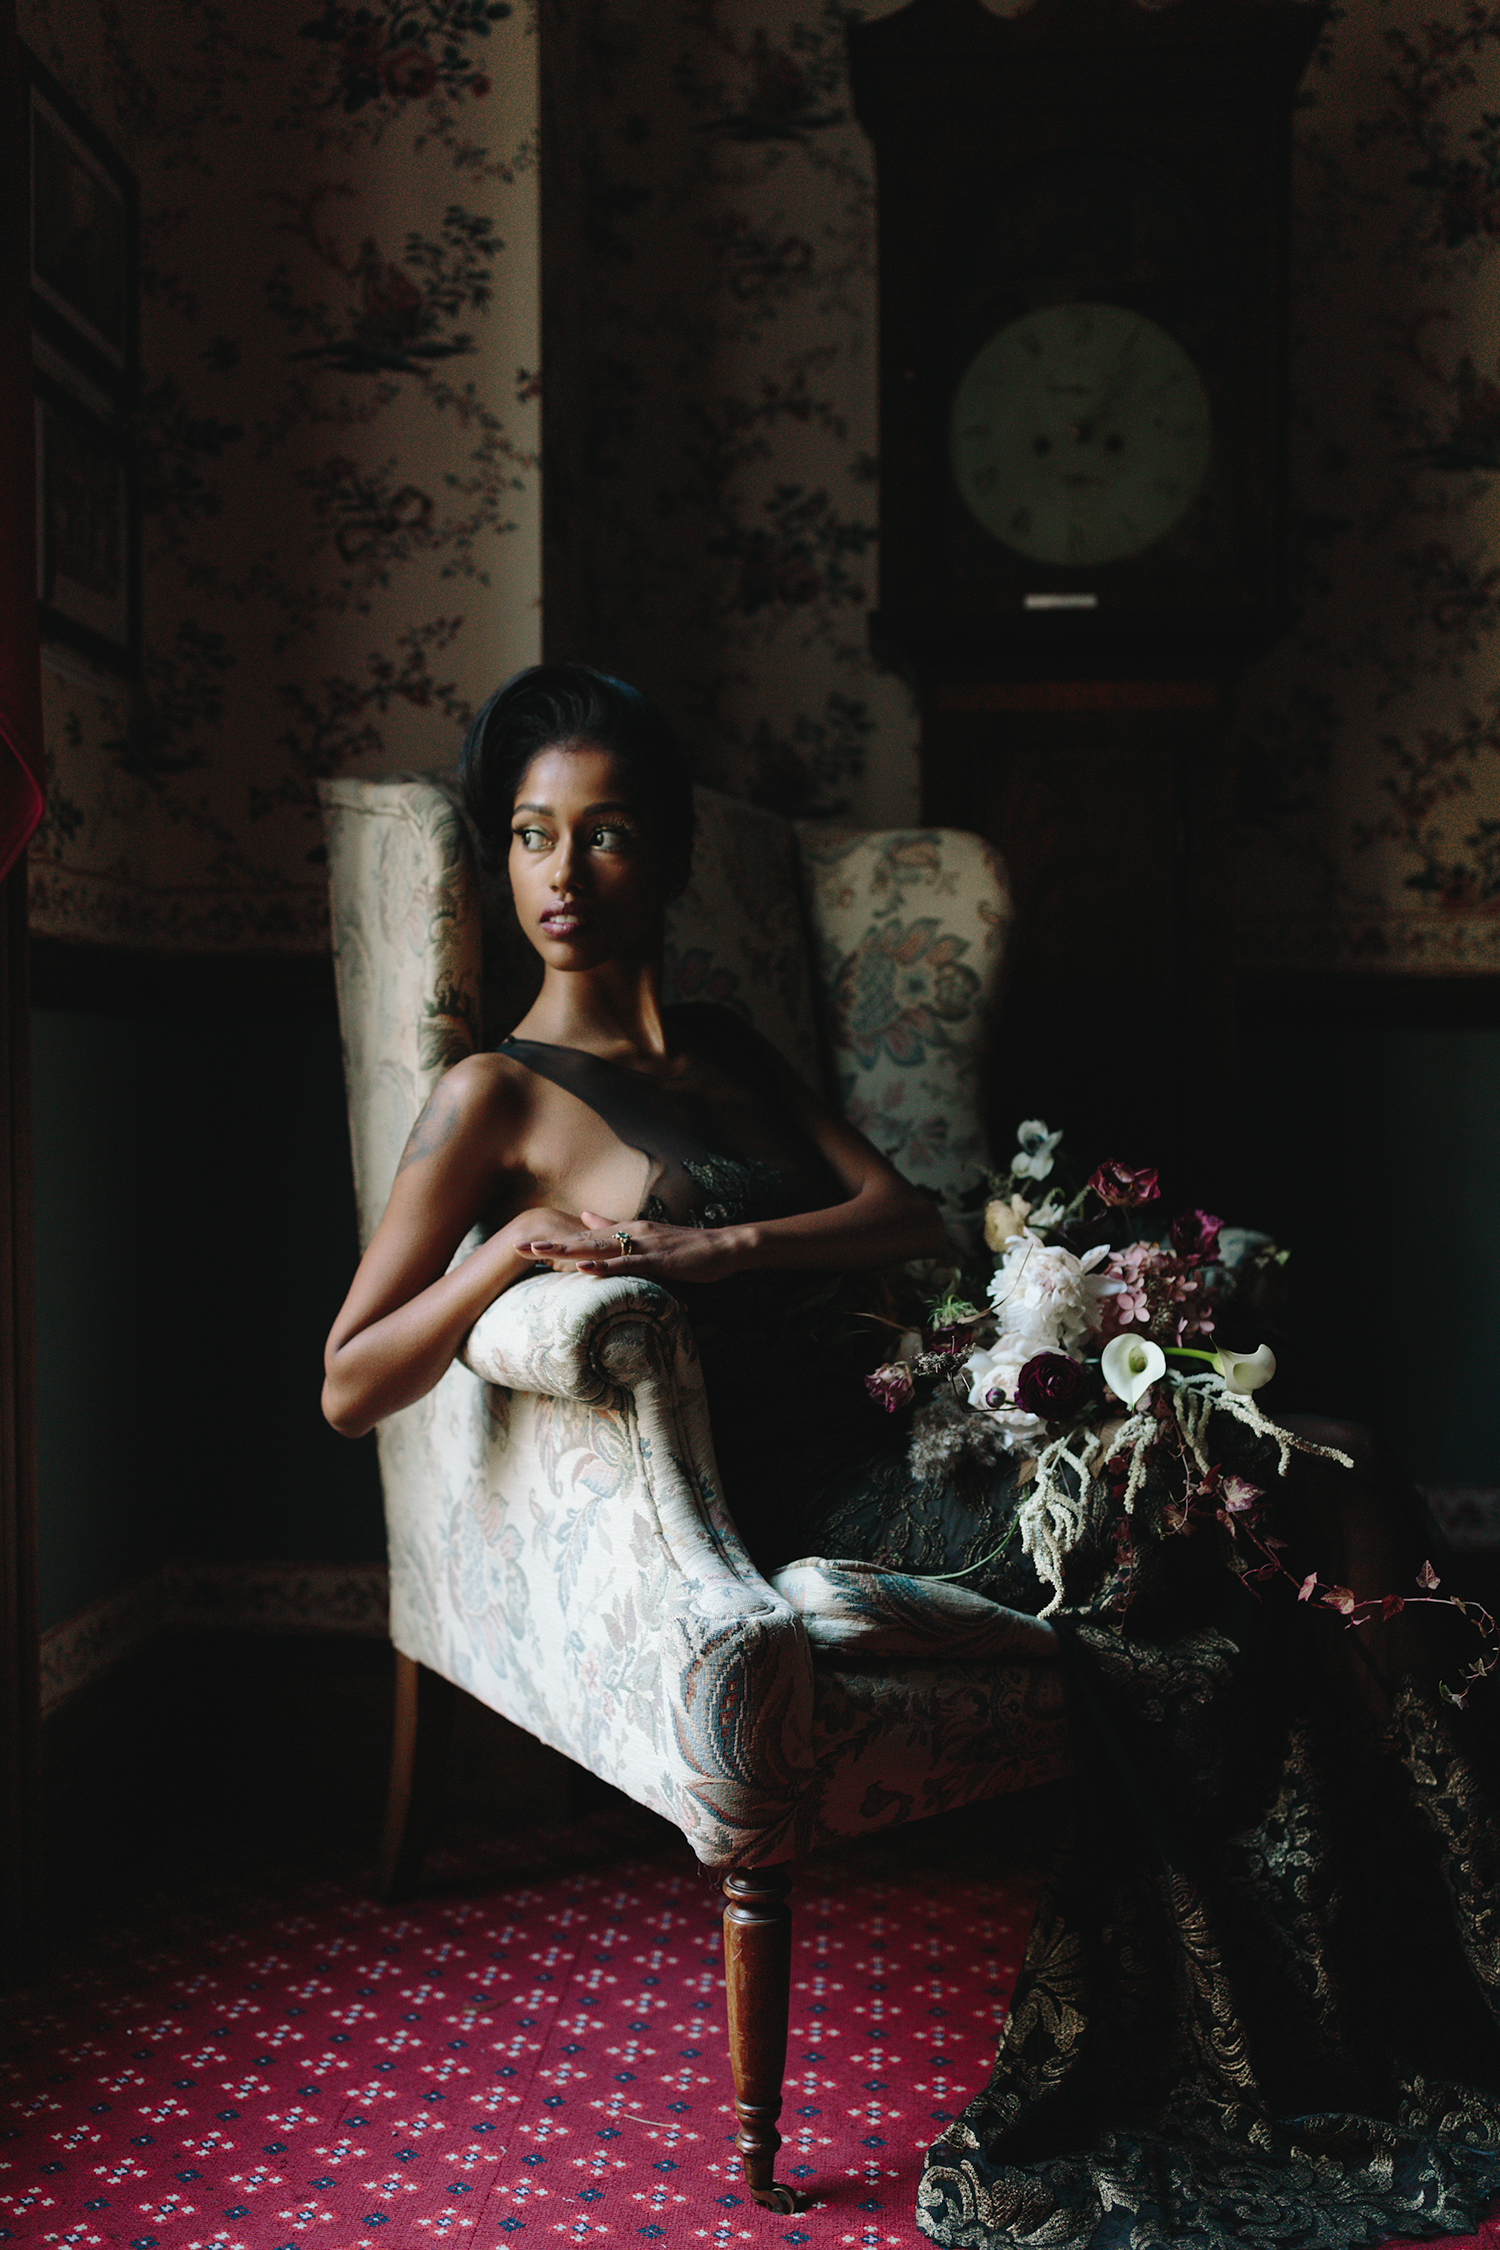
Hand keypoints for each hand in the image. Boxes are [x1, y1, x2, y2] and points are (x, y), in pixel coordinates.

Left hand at [523, 1209, 747, 1284]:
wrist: (722, 1247)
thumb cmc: (686, 1247)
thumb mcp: (646, 1236)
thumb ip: (615, 1226)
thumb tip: (584, 1216)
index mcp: (625, 1230)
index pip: (583, 1236)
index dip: (553, 1240)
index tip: (523, 1243)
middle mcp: (629, 1232)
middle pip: (582, 1239)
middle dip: (549, 1245)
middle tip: (515, 1246)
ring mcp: (643, 1244)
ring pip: (598, 1248)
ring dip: (567, 1252)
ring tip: (538, 1254)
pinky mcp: (657, 1258)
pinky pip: (626, 1263)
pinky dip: (604, 1265)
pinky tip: (584, 1268)